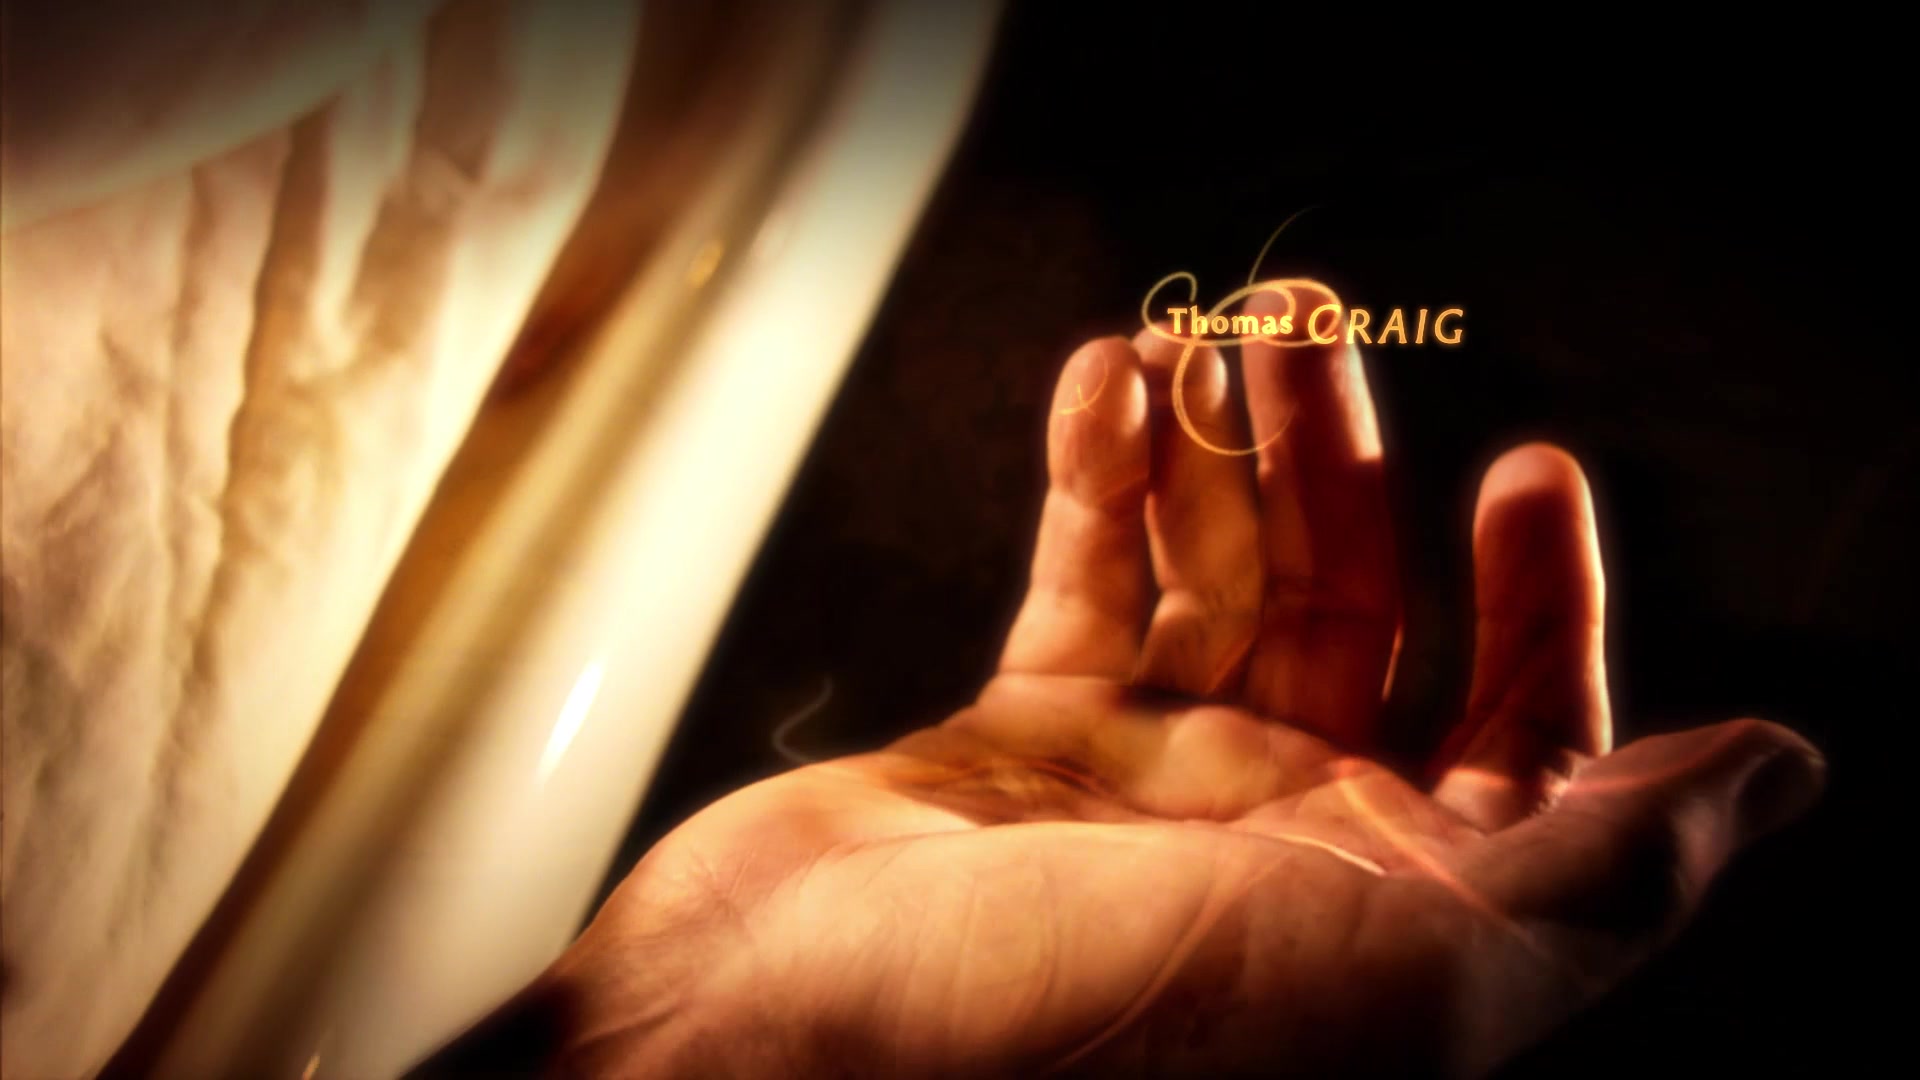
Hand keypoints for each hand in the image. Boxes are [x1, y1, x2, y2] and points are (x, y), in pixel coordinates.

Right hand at [530, 312, 1824, 1077]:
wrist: (786, 1055)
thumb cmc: (1087, 1042)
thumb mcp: (1413, 972)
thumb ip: (1606, 866)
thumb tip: (1780, 769)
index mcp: (1389, 905)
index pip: (1516, 732)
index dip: (1540, 601)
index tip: (1528, 473)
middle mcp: (1274, 841)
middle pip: (1349, 615)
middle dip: (1346, 467)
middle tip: (1320, 332)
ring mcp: (1140, 786)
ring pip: (1212, 576)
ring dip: (1223, 447)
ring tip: (1218, 332)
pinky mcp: (1014, 737)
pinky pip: (1080, 580)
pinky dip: (1099, 477)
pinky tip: (1111, 385)